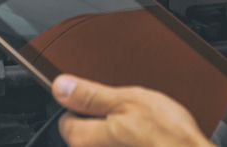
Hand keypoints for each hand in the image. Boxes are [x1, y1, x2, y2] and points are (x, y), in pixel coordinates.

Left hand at [52, 74, 211, 146]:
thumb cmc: (167, 135)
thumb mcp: (127, 100)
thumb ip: (89, 95)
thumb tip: (60, 86)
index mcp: (83, 140)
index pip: (64, 120)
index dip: (81, 103)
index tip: (99, 98)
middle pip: (85, 132)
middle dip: (102, 119)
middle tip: (126, 110)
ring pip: (107, 139)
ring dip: (119, 130)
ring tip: (141, 124)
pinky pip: (123, 144)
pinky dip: (132, 141)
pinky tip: (147, 137)